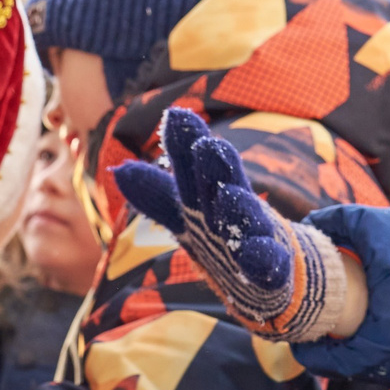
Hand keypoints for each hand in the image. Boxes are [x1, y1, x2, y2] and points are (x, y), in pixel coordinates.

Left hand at [113, 107, 349, 339]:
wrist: (272, 275)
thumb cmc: (223, 236)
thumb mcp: (187, 216)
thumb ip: (155, 195)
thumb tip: (118, 170)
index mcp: (209, 196)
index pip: (193, 166)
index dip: (184, 144)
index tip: (175, 114)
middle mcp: (233, 210)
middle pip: (223, 183)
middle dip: (216, 165)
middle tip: (207, 143)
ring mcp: (254, 237)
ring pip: (247, 220)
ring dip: (238, 207)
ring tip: (229, 194)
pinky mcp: (272, 269)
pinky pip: (268, 263)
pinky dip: (264, 258)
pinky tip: (259, 253)